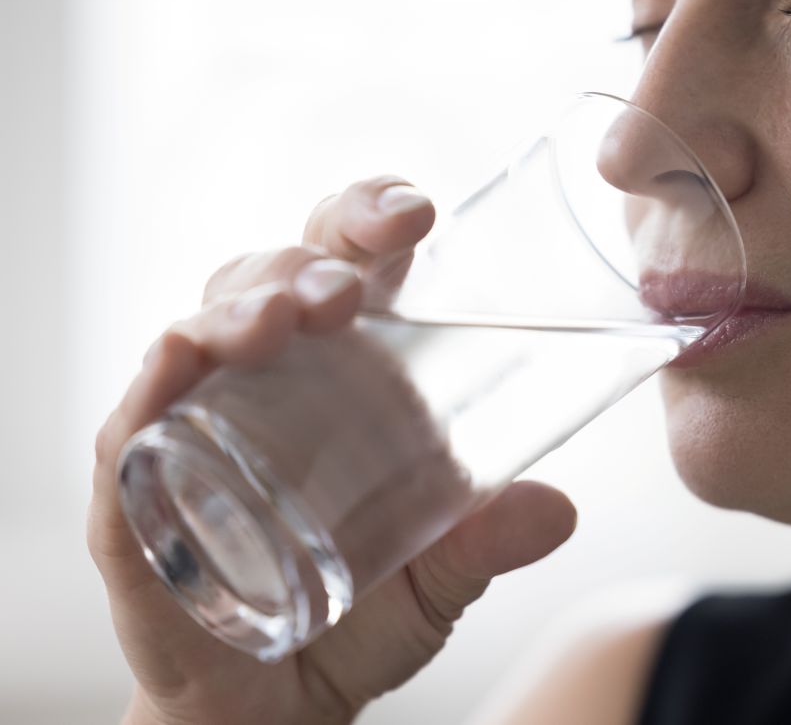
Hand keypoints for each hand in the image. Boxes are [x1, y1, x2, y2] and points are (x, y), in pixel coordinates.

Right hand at [89, 176, 577, 724]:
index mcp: (346, 376)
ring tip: (284, 321)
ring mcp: (198, 428)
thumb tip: (559, 510)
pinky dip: (154, 386)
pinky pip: (133, 425)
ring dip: (240, 307)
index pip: (350, 265)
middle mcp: (269, 382)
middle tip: (348, 292)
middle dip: (308, 259)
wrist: (276, 707)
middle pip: (274, 276)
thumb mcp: (439, 578)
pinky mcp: (138, 493)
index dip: (372, 216)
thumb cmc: (356, 617)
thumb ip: (488, 542)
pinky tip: (180, 359)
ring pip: (203, 327)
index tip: (417, 214)